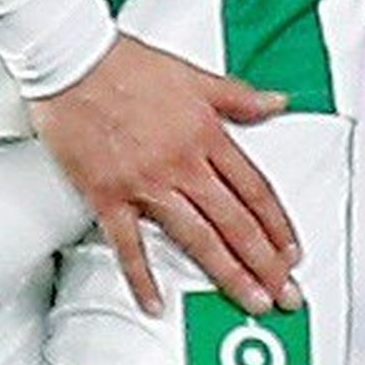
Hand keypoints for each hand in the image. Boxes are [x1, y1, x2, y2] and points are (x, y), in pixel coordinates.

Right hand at [30, 33, 300, 317]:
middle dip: (266, 263)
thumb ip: (239, 96)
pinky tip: (156, 303)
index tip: (291, 251)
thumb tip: (276, 101)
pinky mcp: (108, 195)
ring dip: (228, 273)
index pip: (255, 189)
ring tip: (250, 299)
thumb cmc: (126, 64)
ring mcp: (146, 182)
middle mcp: (183, 162)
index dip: (278, 225)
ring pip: (197, 237)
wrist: (73, 61)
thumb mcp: (195, 75)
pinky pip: (129, 245)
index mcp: (206, 132)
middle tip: (284, 293)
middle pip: (235, 221)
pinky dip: (143, 278)